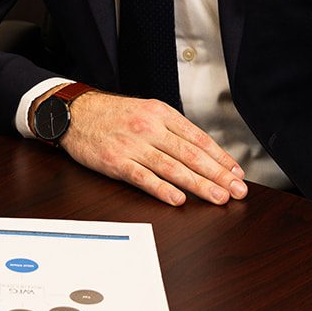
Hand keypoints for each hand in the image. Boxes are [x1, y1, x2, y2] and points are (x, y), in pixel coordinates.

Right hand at [55, 91, 247, 205]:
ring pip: (172, 167)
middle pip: (190, 154)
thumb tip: (201, 151)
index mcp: (160, 113)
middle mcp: (149, 127)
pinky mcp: (116, 161)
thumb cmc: (110, 114)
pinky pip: (143, 178)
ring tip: (218, 197)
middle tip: (237, 190)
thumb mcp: (144, 110)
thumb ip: (170, 129)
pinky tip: (178, 200)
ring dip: (198, 185)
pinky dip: (161, 189)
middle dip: (218, 174)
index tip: (236, 172)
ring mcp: (132, 145)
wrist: (74, 113)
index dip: (220, 156)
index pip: (197, 137)